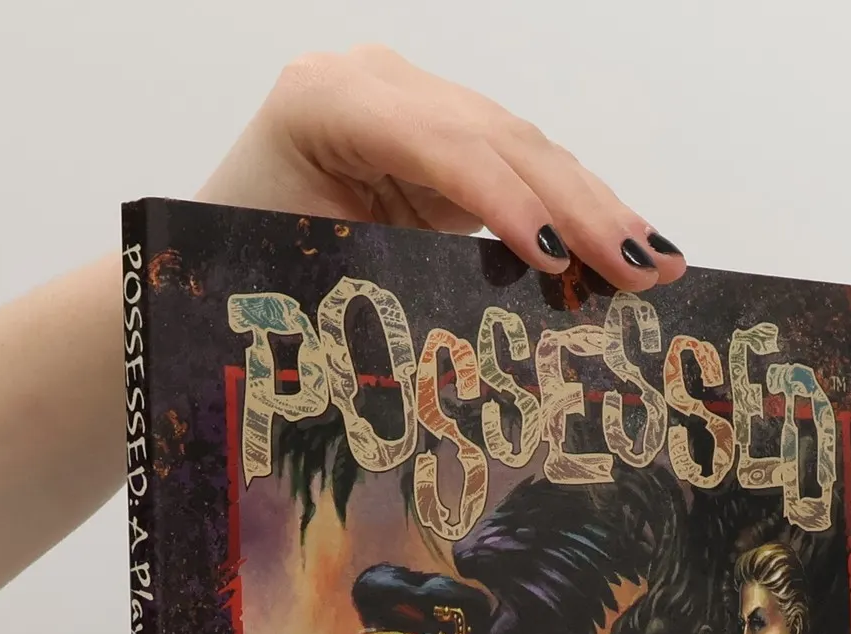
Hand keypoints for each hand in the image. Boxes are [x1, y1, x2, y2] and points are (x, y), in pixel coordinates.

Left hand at [198, 45, 686, 294]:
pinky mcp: (437, 139)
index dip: (505, 198)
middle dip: (578, 206)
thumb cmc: (232, 284)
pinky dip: (571, 211)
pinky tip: (625, 245)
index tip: (553, 256)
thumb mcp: (300, 280)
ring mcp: (411, 105)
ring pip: (523, 149)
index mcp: (325, 101)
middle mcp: (374, 84)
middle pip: (498, 138)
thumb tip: (489, 332)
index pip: (440, 143)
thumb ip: (387, 283)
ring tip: (656, 262)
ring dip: (595, 209)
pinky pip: (517, 168)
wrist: (195, 270)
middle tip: (642, 267)